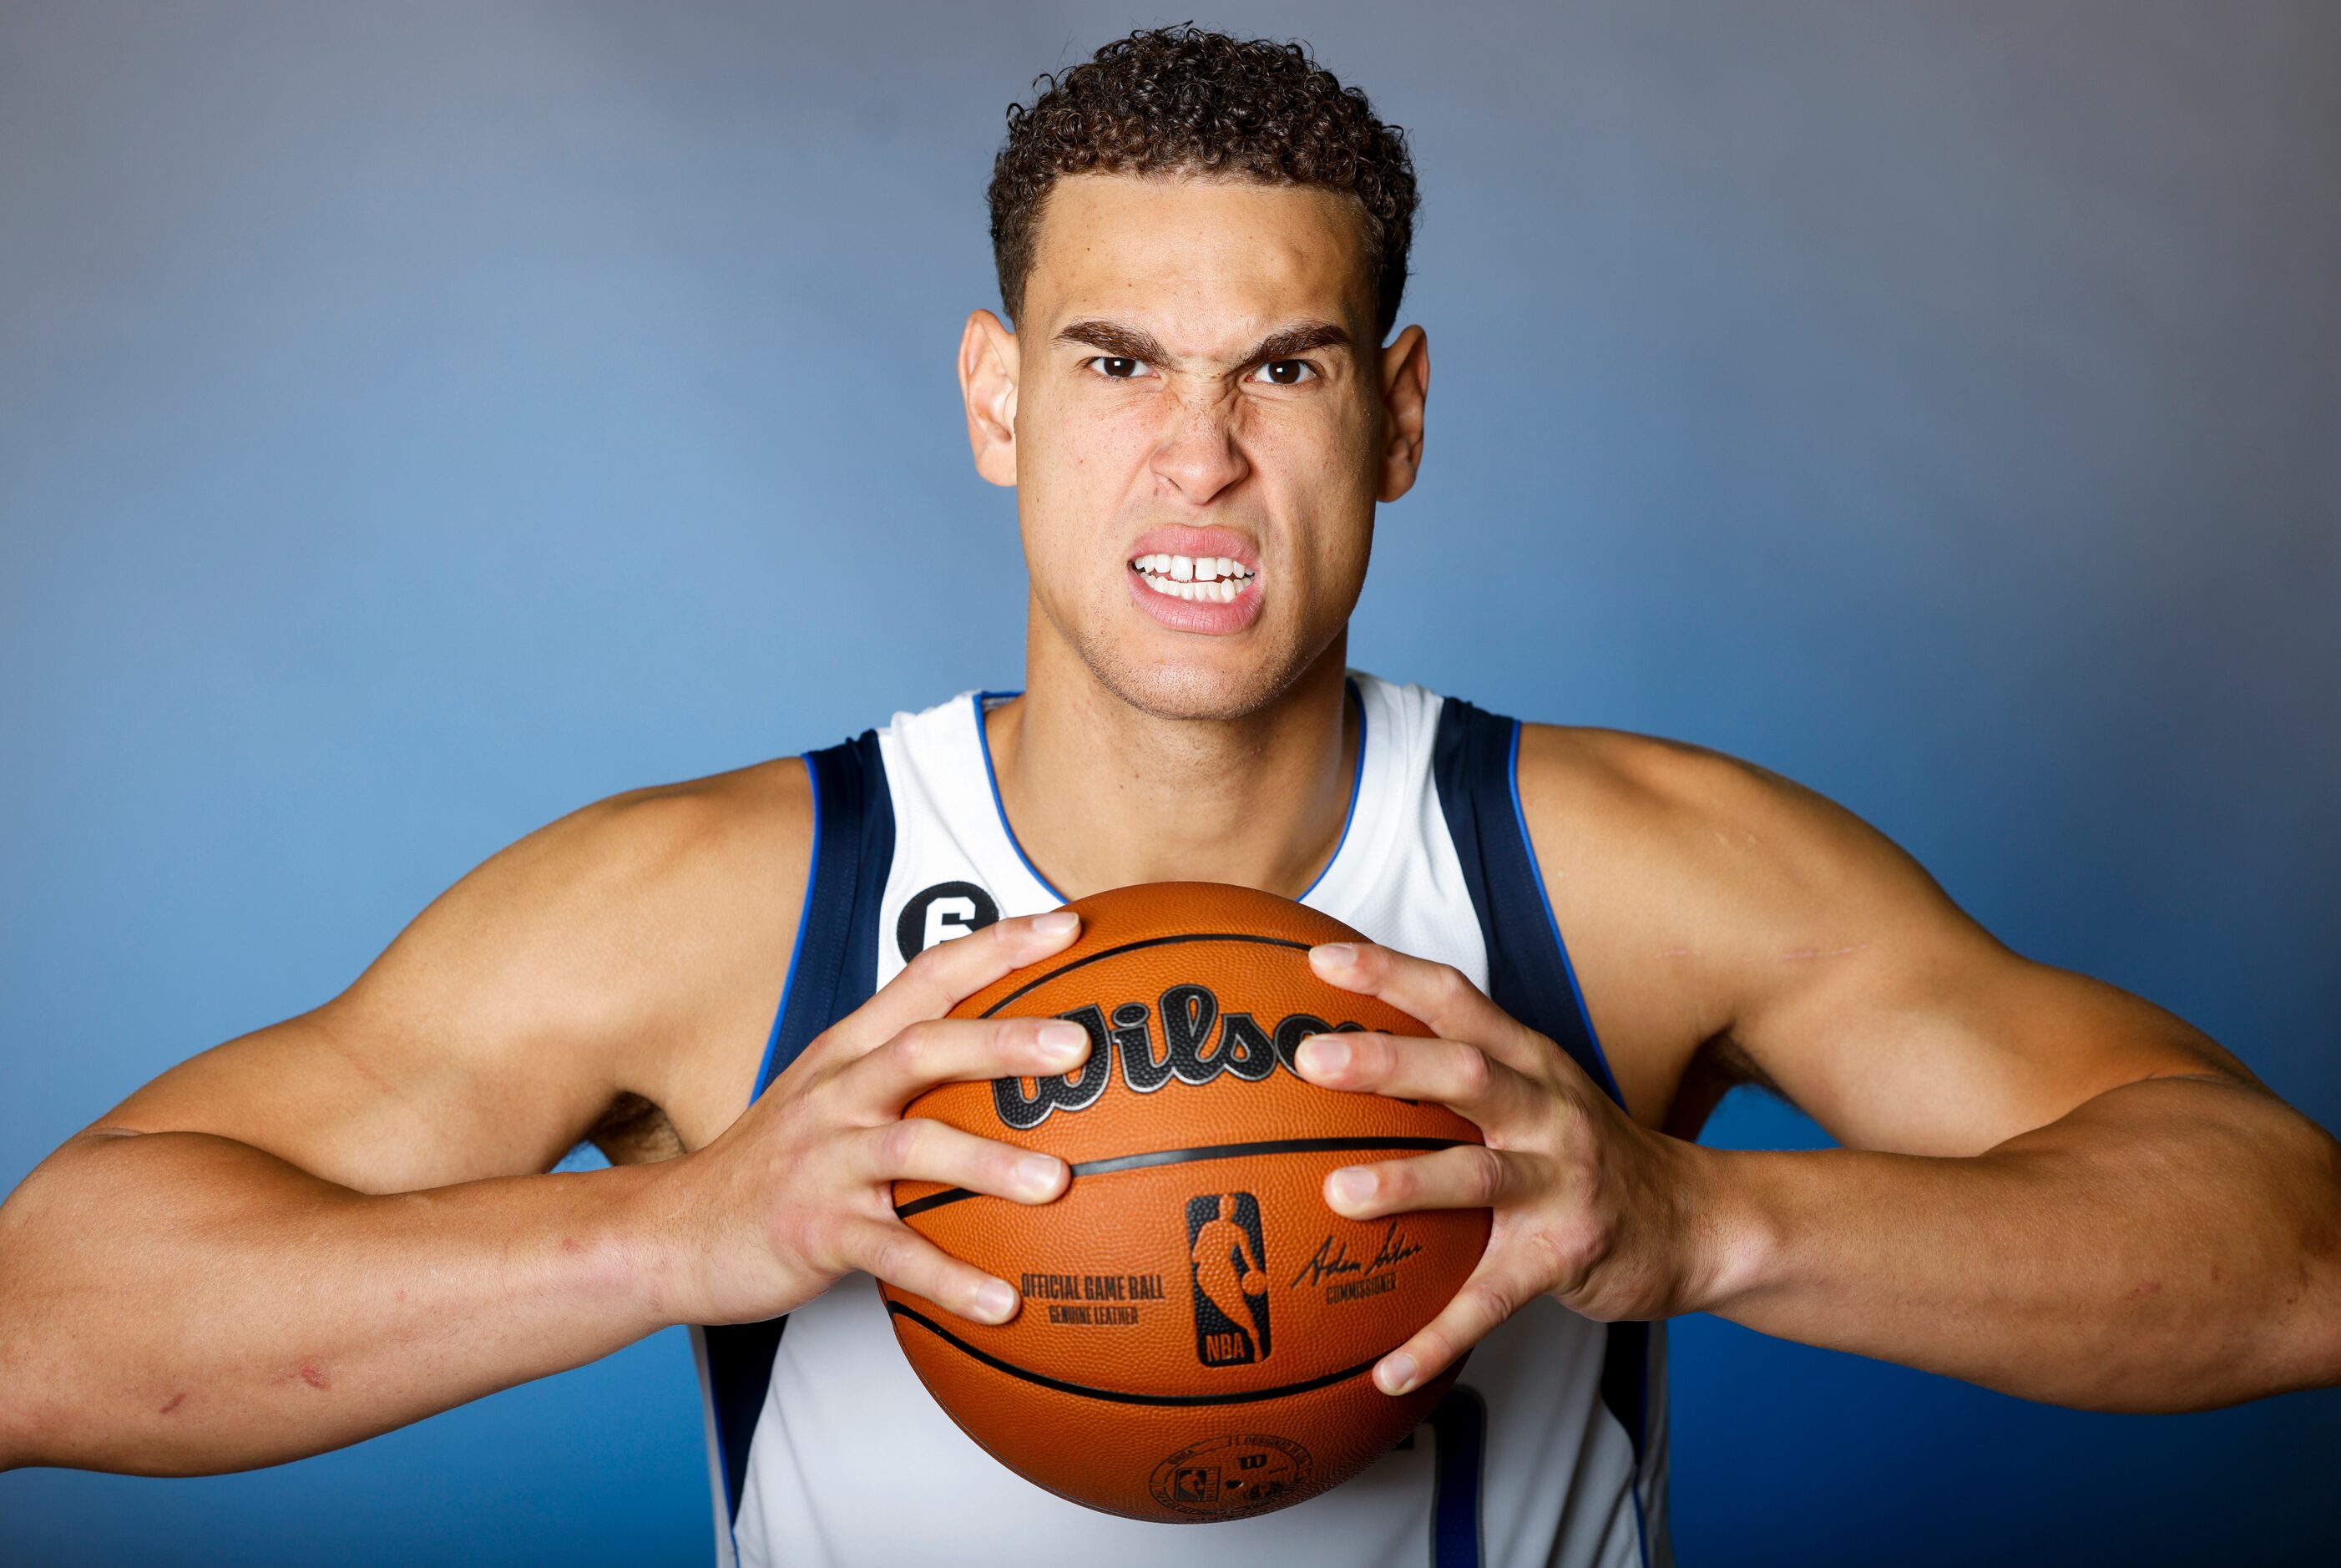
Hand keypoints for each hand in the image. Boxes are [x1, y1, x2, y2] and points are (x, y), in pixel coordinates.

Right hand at [653, 910, 1091, 1328]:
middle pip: (921, 1048)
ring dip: (986, 1164)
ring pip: (910, 1147)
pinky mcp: (814, 1231)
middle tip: (1077, 1045)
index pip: (925, 979)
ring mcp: (823, 1162)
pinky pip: (891, 1253)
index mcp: (848, 1051)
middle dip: (1001, 1040)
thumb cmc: (778, 1162)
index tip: (1067, 927)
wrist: (673, 1231)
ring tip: (1058, 1183)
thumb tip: (1015, 1050)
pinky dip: (947, 1277)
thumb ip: (908, 1066)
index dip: (995, 947)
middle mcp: (837, 1094)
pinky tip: (1003, 1302)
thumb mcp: (832, 1094)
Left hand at [1292, 942, 1716, 1395]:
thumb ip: (1460, 1065)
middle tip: (1313, 1060)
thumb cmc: (1588, 1152)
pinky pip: (1495, 1299)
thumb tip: (1346, 1047)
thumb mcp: (1538, 1090)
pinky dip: (1440, 1335)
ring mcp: (1561, 1183)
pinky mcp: (1567, 1255)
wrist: (1696, 1222)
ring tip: (1338, 1194)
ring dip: (1410, 1182)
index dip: (1391, 973)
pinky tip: (1387, 1369)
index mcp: (1531, 1063)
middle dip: (1390, 1061)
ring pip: (1481, 1175)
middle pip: (1468, 1072)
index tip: (1321, 958)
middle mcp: (1548, 1111)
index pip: (1457, 1000)